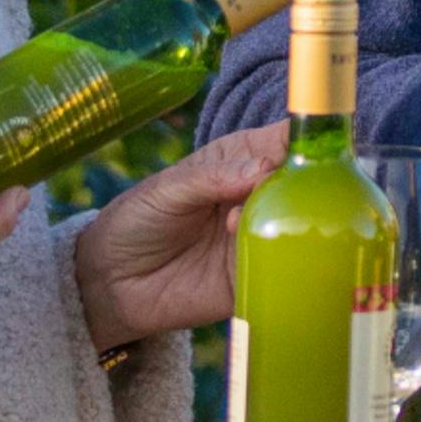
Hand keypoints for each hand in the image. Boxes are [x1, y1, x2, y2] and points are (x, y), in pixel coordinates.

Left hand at [71, 124, 291, 353]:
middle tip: (273, 191)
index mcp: (244, 160)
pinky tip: (252, 258)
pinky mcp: (259, 275)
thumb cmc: (137, 221)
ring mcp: (264, 236)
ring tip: (235, 225)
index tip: (309, 149)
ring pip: (303, 225)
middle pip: (308, 183)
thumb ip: (212, 178)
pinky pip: (285, 270)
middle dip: (302, 184)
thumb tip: (263, 169)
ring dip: (285, 222)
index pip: (289, 140)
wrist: (111, 282)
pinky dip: (282, 263)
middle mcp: (262, 195)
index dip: (308, 139)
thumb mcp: (167, 190)